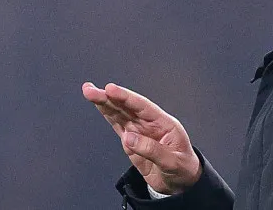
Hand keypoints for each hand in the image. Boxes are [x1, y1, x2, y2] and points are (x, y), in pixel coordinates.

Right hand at [82, 82, 201, 194]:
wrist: (180, 182)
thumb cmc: (183, 169)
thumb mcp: (172, 162)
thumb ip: (152, 150)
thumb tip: (128, 138)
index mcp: (164, 124)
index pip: (142, 107)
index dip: (126, 97)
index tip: (110, 89)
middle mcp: (150, 124)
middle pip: (127, 107)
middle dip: (108, 97)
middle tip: (90, 90)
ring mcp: (140, 131)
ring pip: (120, 114)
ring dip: (105, 103)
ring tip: (90, 92)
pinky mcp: (132, 141)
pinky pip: (118, 126)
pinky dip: (108, 115)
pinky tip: (99, 106)